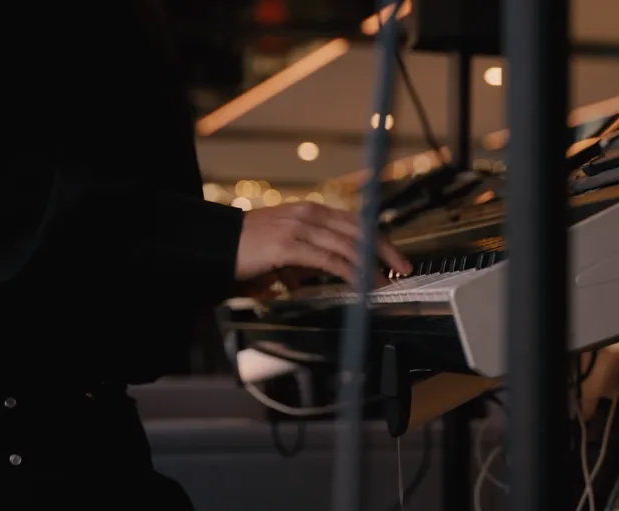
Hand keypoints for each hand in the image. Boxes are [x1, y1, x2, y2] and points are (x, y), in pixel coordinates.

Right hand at [234, 202, 411, 286]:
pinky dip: (350, 272)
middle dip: (384, 251)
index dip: (379, 239)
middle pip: (359, 231)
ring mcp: (299, 228)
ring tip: (384, 282)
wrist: (216, 244)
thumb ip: (309, 256)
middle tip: (402, 269)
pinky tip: (361, 283)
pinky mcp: (289, 245)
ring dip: (371, 266)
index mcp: (311, 211)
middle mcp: (309, 214)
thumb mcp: (286, 247)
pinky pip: (328, 259)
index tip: (395, 256)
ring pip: (347, 245)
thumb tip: (327, 273)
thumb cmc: (249, 247)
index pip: (355, 222)